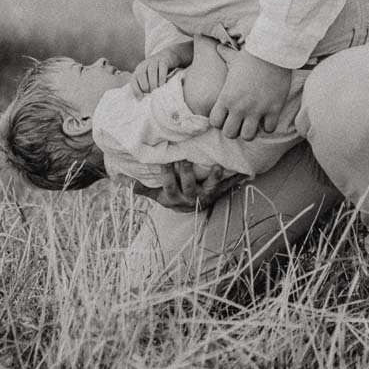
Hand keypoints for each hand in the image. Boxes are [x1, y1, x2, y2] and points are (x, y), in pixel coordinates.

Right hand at [123, 161, 243, 212]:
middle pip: (187, 185)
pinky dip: (236, 181)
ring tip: (216, 167)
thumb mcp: (158, 195)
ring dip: (213, 178)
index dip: (166, 175)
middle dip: (186, 172)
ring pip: (209, 188)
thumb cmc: (173, 198)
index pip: (168, 186)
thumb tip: (123, 182)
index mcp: (175, 198)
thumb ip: (143, 188)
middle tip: (184, 157)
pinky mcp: (218, 194)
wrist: (191, 211)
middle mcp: (190, 199)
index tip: (164, 161)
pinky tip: (246, 174)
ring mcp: (205, 196)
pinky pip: (227, 188)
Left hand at [129, 43, 189, 95]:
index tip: (141, 99)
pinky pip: (162, 68)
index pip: (133, 80)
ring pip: (151, 71)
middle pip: (141, 74)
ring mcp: (154, 61)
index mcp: (139, 69)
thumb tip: (144, 100)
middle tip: (151, 93)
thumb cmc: (158, 71)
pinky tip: (163, 84)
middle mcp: (145, 64)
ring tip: (156, 90)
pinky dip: (162, 77)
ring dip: (153, 82)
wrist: (169, 55)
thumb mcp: (149, 76)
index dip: (136, 90)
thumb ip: (146, 84)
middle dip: (145, 86)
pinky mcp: (164, 60)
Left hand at [210, 51, 292, 140]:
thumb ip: (224, 55)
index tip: (227, 116)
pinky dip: (268, 126)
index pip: (215, 122)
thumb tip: (218, 46)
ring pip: (248, 136)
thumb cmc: (252, 55)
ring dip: (250, 131)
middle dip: (234, 130)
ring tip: (254, 122)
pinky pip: (269, 129)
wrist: (273, 52)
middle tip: (240, 122)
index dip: (220, 122)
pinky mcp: (274, 109)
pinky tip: (268, 117)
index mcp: (226, 97)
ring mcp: (256, 109)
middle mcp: (239, 107)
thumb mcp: (233, 57)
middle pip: (230, 134)